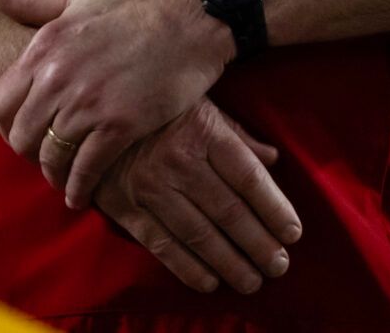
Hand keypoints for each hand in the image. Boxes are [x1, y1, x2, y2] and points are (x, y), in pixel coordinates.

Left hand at [0, 0, 232, 206]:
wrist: (191, 19)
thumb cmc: (136, 7)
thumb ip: (31, 1)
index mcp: (44, 47)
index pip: (0, 103)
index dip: (7, 124)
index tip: (24, 131)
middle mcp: (58, 78)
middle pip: (21, 136)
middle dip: (29, 152)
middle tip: (45, 156)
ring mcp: (88, 104)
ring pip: (50, 157)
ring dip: (53, 174)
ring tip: (62, 178)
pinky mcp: (119, 125)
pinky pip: (85, 169)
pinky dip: (79, 188)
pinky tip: (80, 196)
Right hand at [96, 95, 301, 295]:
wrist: (96, 111)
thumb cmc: (162, 109)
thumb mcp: (204, 107)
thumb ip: (239, 136)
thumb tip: (273, 159)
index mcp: (205, 133)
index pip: (248, 177)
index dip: (274, 208)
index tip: (293, 233)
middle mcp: (180, 161)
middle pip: (228, 210)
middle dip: (258, 243)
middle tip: (279, 266)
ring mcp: (150, 186)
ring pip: (198, 233)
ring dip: (229, 262)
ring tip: (252, 281)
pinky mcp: (124, 206)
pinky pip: (161, 243)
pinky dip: (187, 267)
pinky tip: (210, 282)